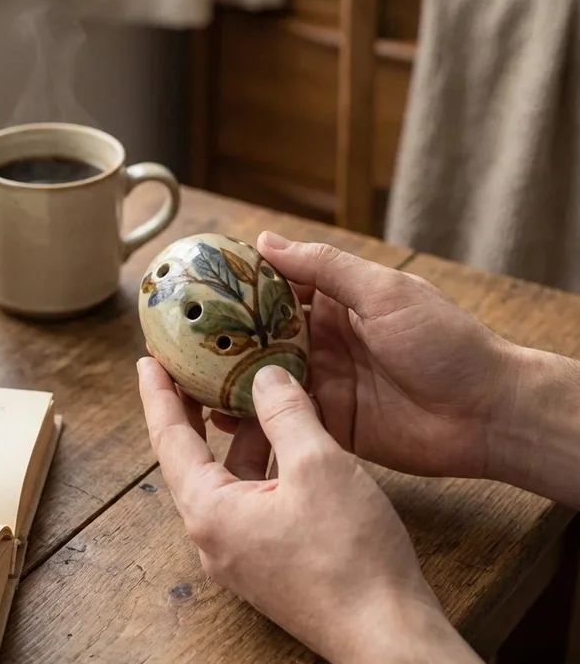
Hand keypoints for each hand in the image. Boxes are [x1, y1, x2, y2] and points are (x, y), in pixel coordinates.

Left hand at [137, 357, 508, 663]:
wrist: (386, 635)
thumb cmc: (349, 554)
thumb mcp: (317, 466)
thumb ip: (286, 413)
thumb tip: (265, 376)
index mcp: (209, 510)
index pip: (169, 438)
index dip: (157, 393)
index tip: (146, 360)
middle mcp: (213, 535)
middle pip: (190, 458)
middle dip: (190, 411)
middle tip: (187, 369)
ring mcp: (239, 552)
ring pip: (226, 478)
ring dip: (234, 436)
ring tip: (246, 392)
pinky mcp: (267, 560)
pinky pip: (250, 497)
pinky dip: (260, 463)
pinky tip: (285, 440)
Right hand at [211, 232, 517, 480]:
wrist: (487, 413)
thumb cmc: (444, 341)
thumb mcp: (384, 292)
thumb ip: (325, 268)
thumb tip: (265, 240)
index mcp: (336, 303)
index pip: (274, 290)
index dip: (236, 289)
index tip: (194, 288)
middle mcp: (323, 342)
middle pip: (261, 338)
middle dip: (222, 339)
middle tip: (175, 342)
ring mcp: (324, 383)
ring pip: (265, 379)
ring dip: (230, 381)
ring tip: (186, 383)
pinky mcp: (329, 423)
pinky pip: (284, 419)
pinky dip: (254, 420)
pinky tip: (222, 421)